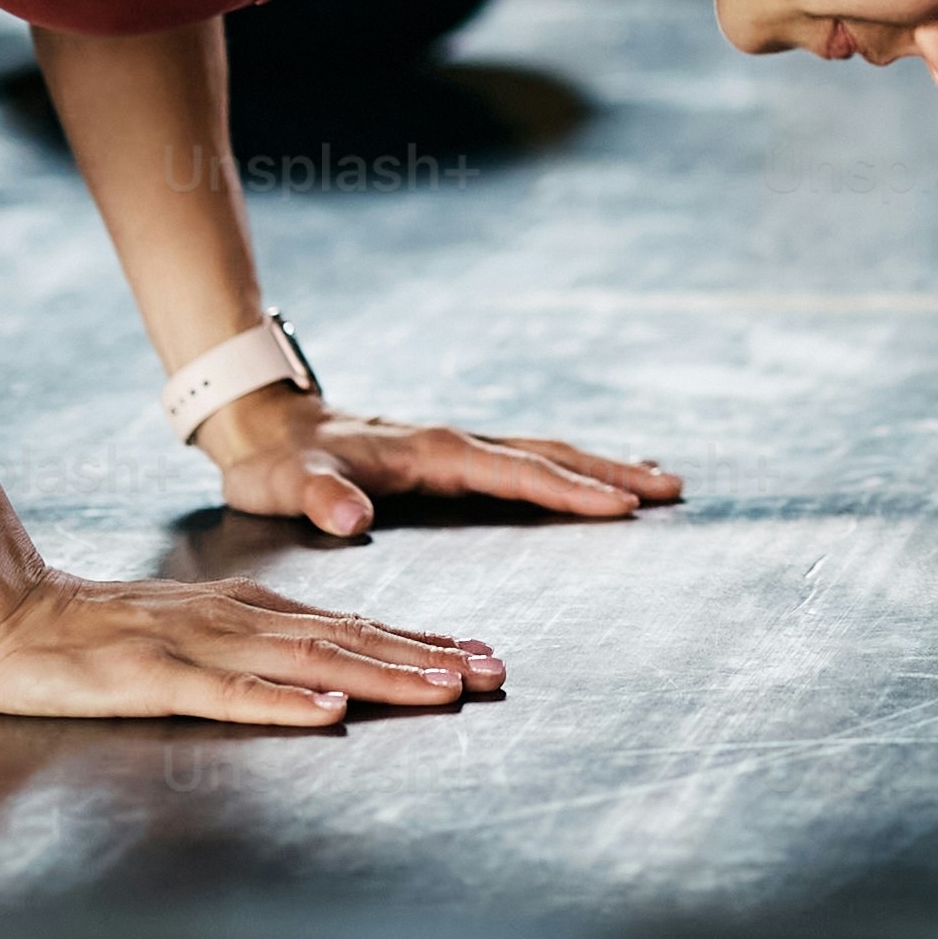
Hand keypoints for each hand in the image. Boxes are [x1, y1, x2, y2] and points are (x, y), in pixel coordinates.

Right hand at [0, 566, 506, 725]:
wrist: (16, 614)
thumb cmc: (111, 635)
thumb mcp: (204, 634)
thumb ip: (266, 650)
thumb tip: (339, 674)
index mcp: (254, 612)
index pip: (354, 627)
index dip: (422, 643)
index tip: (485, 659)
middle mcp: (240, 622)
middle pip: (347, 640)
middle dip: (425, 659)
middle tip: (492, 674)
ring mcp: (198, 647)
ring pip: (305, 662)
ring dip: (378, 675)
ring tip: (440, 689)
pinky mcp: (155, 677)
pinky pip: (226, 693)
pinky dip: (279, 701)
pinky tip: (323, 709)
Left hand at [200, 388, 682, 538]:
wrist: (263, 422)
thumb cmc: (276, 461)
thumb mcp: (285, 483)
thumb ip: (319, 497)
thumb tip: (350, 516)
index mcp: (432, 451)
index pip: (516, 473)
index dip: (569, 491)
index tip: (621, 506)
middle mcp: (455, 442)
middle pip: (549, 455)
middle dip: (611, 472)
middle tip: (673, 488)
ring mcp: (456, 445)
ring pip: (544, 453)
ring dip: (601, 466)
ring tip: (657, 480)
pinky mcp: (451, 455)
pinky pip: (525, 459)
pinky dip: (569, 467)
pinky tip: (591, 478)